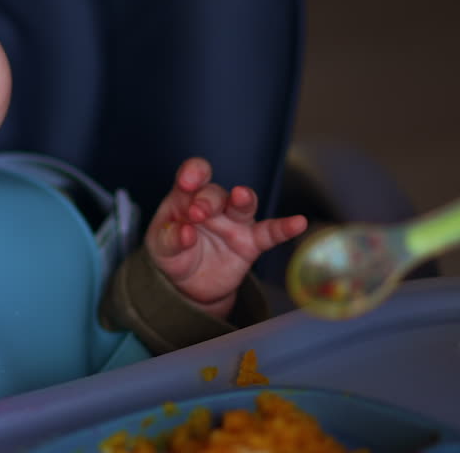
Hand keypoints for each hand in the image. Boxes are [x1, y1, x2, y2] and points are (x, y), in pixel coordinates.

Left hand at [147, 157, 306, 317]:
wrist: (189, 285)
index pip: (193, 174)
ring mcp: (234, 222)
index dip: (193, 173)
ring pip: (243, 204)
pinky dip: (284, 227)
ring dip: (242, 199)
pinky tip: (298, 222)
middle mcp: (214, 205)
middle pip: (215, 192)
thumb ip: (169, 239)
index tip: (187, 182)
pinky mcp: (251, 242)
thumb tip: (185, 232)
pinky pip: (270, 232)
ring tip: (238, 196)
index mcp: (187, 198)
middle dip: (207, 199)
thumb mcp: (161, 248)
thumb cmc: (174, 253)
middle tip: (198, 213)